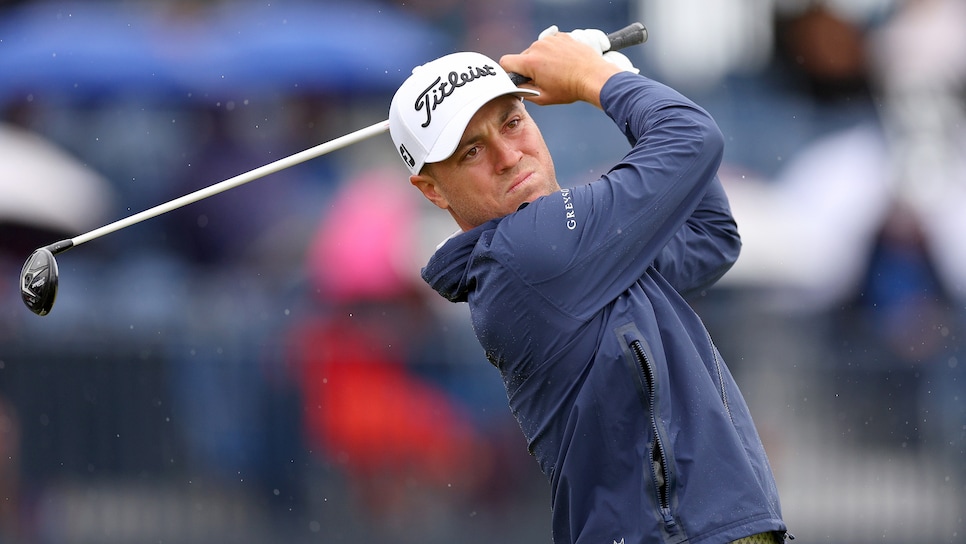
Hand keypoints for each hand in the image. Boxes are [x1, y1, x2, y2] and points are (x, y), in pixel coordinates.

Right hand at [500, 28, 625, 107]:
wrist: (593, 77)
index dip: (508, 72)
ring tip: (556, 71)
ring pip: (536, 50)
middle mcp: (538, 47)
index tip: (517, 77)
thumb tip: (518, 86)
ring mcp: (550, 40)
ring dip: (541, 59)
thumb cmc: (570, 88)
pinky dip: (553, 52)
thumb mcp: (543, 98)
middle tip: (543, 79)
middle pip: (522, 57)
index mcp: (531, 62)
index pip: (506, 62)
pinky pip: (549, 44)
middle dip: (528, 68)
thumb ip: (525, 91)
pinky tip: (562, 63)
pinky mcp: (561, 37)